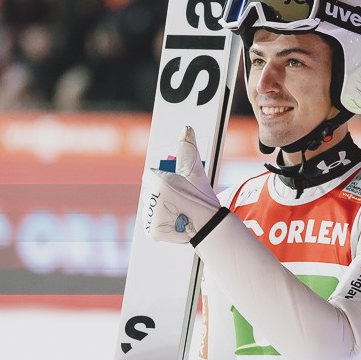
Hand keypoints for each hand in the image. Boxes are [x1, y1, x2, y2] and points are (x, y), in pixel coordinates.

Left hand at [142, 126, 220, 243]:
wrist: (210, 226)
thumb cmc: (204, 196)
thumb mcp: (196, 172)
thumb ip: (187, 148)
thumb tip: (186, 128)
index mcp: (159, 181)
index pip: (151, 174)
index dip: (166, 180)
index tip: (178, 187)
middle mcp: (151, 199)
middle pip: (150, 191)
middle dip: (163, 194)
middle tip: (181, 200)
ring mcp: (151, 217)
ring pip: (150, 206)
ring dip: (161, 207)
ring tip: (179, 211)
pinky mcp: (152, 231)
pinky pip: (150, 222)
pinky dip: (160, 222)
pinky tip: (174, 220)